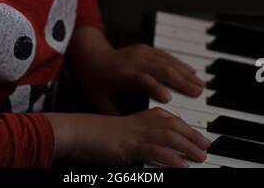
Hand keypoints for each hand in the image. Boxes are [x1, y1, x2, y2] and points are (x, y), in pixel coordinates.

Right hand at [46, 107, 210, 167]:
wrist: (76, 132)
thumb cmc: (95, 135)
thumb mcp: (121, 135)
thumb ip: (138, 137)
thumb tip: (154, 149)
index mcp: (139, 117)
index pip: (169, 119)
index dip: (186, 127)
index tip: (198, 135)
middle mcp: (141, 122)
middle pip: (173, 125)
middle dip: (193, 135)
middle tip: (207, 145)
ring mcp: (135, 133)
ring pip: (169, 136)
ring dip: (188, 146)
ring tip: (202, 155)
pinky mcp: (129, 146)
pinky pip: (154, 151)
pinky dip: (170, 158)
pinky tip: (182, 166)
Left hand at [81, 43, 204, 113]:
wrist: (92, 57)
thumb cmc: (97, 83)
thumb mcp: (101, 102)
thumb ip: (117, 117)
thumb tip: (133, 135)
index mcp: (123, 74)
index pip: (141, 78)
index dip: (154, 87)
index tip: (168, 99)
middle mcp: (134, 61)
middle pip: (160, 68)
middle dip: (180, 81)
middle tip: (197, 93)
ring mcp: (141, 52)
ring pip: (167, 62)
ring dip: (185, 73)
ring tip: (200, 85)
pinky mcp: (146, 49)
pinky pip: (166, 55)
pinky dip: (180, 64)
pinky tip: (192, 72)